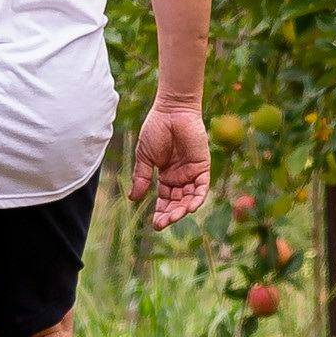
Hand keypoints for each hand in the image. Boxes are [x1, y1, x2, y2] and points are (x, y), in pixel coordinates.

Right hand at [129, 99, 212, 230]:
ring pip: (189, 198)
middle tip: (163, 223)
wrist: (171, 111)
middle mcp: (180, 177)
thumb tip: (133, 198)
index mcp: (166, 176)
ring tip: (173, 217)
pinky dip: (197, 198)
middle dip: (171, 214)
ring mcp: (192, 172)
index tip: (155, 225)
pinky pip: (202, 187)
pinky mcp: (202, 166)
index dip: (160, 212)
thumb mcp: (145, 157)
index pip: (165, 199)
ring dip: (183, 209)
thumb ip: (141, 177)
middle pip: (177, 202)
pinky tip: (189, 208)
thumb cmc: (155, 130)